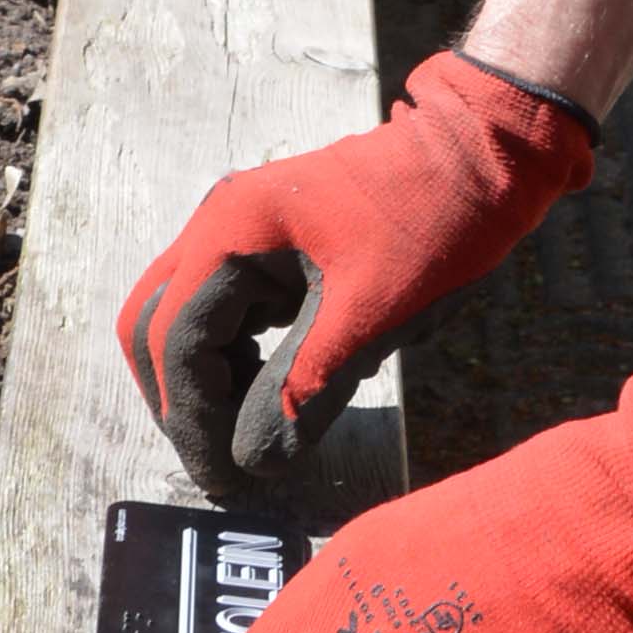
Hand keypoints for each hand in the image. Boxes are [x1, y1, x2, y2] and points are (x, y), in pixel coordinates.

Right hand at [117, 47, 595, 489]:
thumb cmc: (433, 225)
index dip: (191, 419)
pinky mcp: (262, 240)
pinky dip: (229, 354)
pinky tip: (270, 388)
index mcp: (232, 231)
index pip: (174, 340)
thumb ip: (303, 391)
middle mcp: (217, 222)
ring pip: (179, 315)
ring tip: (251, 430)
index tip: (223, 479)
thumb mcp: (371, 317)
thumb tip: (252, 463)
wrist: (480, 153)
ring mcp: (236, 227)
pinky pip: (218, 305)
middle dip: (180, 400)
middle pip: (153, 325)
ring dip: (202, 379)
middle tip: (223, 462)